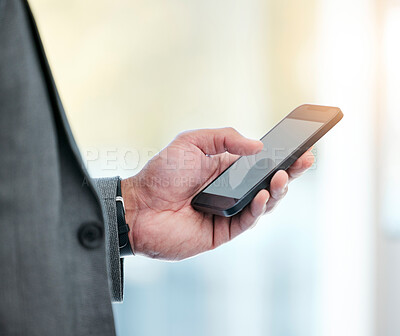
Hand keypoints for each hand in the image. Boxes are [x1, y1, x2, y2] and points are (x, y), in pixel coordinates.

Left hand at [121, 128, 313, 260]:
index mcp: (227, 169)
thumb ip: (224, 139)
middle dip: (289, 172)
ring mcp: (229, 211)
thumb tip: (258, 146)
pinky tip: (262, 196)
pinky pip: (247, 220)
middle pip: (268, 182)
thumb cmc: (162, 173)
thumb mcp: (192, 142)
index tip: (301, 146)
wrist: (139, 206)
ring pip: (264, 203)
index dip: (282, 156)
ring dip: (276, 190)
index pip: (261, 162)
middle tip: (306, 160)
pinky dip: (258, 208)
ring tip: (281, 176)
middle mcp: (232, 190)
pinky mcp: (223, 231)